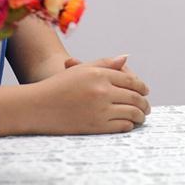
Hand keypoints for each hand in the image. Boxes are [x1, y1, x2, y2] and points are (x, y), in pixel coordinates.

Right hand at [27, 55, 150, 134]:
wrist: (38, 106)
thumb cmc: (60, 85)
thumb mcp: (82, 69)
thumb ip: (106, 63)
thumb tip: (126, 58)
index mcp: (99, 74)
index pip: (130, 80)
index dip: (141, 86)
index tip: (145, 91)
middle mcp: (102, 91)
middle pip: (134, 97)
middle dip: (144, 103)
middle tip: (147, 107)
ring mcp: (100, 109)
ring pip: (131, 112)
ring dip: (140, 115)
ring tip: (141, 117)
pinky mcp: (96, 126)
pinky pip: (121, 125)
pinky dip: (129, 125)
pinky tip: (129, 124)